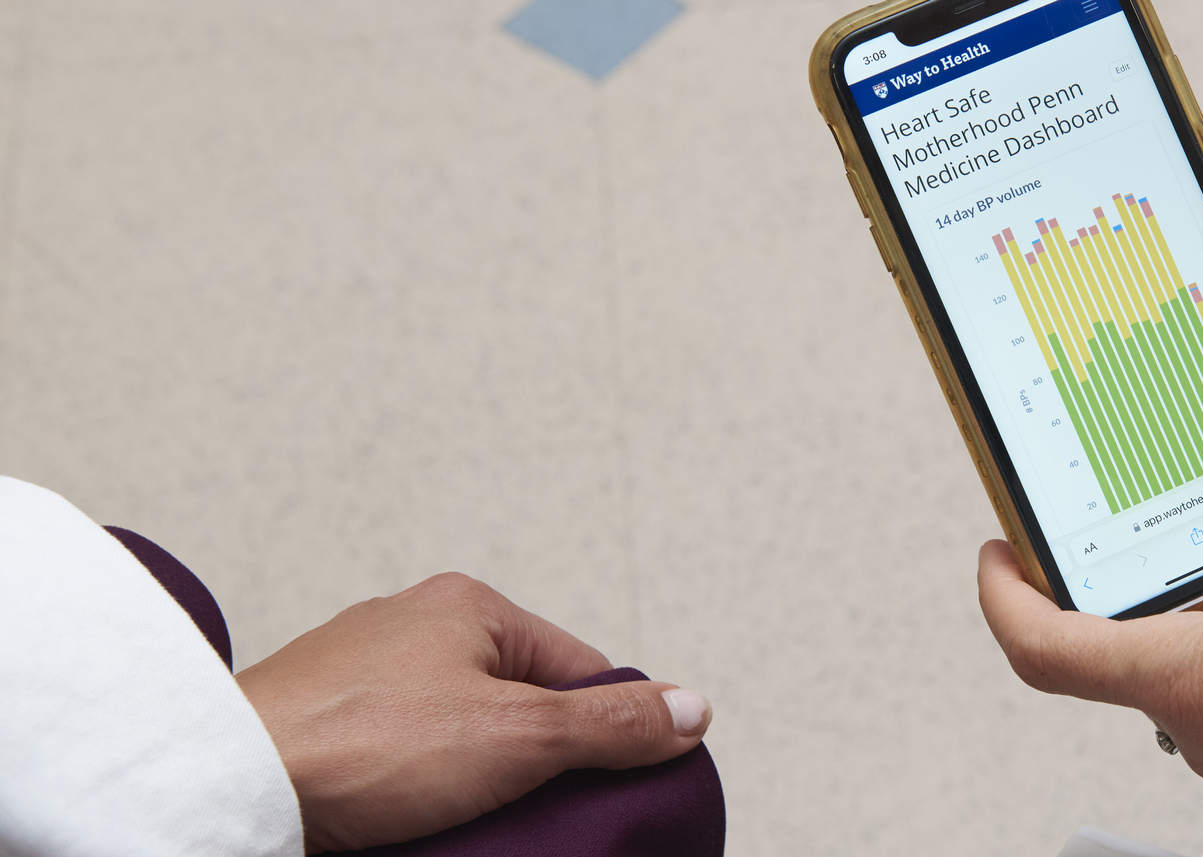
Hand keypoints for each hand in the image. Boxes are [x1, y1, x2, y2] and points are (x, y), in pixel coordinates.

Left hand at [234, 573, 711, 852]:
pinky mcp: (321, 727)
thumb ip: (612, 725)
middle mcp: (411, 627)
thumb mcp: (519, 738)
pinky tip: (414, 824)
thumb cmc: (357, 747)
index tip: (607, 785)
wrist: (228, 786)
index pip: (579, 668)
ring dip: (474, 786)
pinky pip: (400, 762)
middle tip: (532, 814)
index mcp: (466, 605)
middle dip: (534, 766)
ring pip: (458, 738)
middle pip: (519, 706)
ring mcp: (360, 677)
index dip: (604, 733)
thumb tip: (692, 708)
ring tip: (466, 823)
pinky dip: (416, 796)